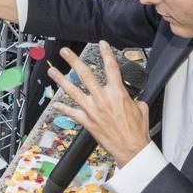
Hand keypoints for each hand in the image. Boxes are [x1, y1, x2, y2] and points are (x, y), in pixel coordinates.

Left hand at [46, 41, 150, 166]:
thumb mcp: (140, 107)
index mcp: (118, 93)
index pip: (111, 68)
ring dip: (61, 79)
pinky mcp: (87, 122)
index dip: (107, 53)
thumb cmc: (137, 131)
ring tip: (52, 71)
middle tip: (65, 52)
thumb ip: (132, 97)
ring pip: (73, 91)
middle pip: (85, 75)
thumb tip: (128, 94)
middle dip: (74, 61)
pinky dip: (63, 108)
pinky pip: (72, 113)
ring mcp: (93, 110)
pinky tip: (56, 103)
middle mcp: (103, 99)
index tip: (102, 44)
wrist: (131, 149)